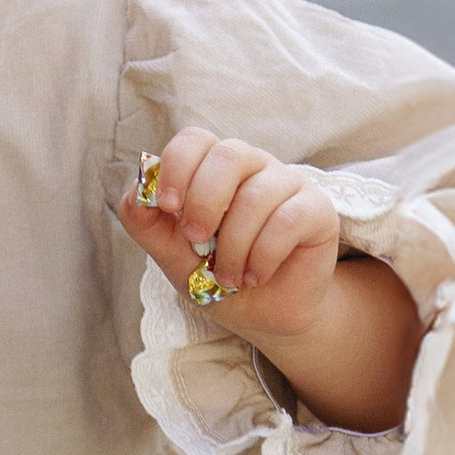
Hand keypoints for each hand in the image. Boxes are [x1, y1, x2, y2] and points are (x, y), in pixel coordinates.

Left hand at [116, 129, 341, 343]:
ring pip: (256, 196)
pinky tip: (255, 276)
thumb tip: (137, 192)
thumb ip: (147, 223)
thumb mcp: (171, 255)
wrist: (263, 315)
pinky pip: (287, 220)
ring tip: (229, 277)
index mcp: (212, 168)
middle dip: (204, 202)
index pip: (194, 139)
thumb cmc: (217, 276)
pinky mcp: (317, 209)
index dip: (177, 166)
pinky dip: (263, 256)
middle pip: (228, 155)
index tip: (167, 207)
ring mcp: (287, 183)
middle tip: (197, 241)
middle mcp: (252, 166)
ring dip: (234, 247)